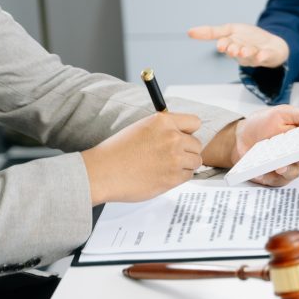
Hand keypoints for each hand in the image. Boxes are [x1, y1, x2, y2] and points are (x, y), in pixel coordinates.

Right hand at [81, 112, 202, 204]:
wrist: (101, 173)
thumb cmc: (116, 152)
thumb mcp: (141, 127)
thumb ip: (164, 129)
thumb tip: (183, 133)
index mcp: (163, 121)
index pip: (194, 122)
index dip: (189, 131)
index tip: (184, 138)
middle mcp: (172, 137)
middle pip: (197, 144)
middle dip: (187, 150)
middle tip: (170, 157)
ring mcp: (175, 158)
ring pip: (196, 161)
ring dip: (185, 165)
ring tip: (165, 167)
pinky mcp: (174, 177)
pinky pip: (188, 176)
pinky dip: (179, 177)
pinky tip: (162, 175)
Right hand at [187, 23, 289, 67]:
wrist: (271, 44)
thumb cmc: (248, 38)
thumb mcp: (229, 30)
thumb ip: (211, 32)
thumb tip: (189, 32)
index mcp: (232, 45)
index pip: (226, 45)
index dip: (223, 45)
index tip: (221, 45)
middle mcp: (242, 52)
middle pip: (236, 52)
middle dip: (234, 50)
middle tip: (232, 49)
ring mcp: (256, 55)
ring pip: (250, 56)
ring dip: (246, 53)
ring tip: (244, 51)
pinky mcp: (268, 55)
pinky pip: (266, 57)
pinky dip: (263, 56)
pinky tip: (262, 54)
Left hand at [203, 105, 298, 185]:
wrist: (239, 139)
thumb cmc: (261, 125)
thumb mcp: (282, 114)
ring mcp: (290, 165)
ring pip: (297, 170)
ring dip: (288, 167)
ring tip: (279, 166)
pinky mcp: (278, 177)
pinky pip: (280, 180)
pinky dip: (272, 175)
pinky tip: (266, 171)